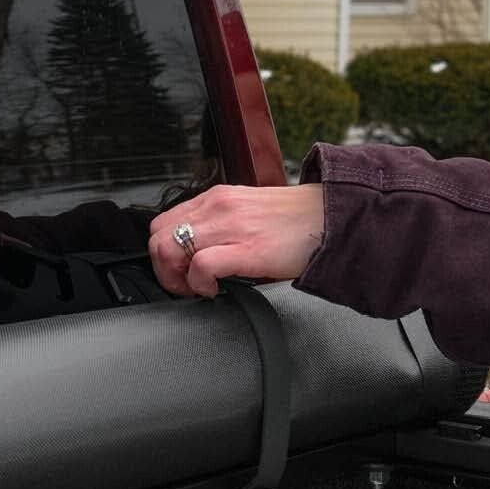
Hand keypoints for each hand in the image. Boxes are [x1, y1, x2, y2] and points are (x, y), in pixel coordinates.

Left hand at [148, 183, 325, 297]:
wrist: (331, 219)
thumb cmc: (294, 223)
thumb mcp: (246, 214)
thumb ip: (218, 226)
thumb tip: (194, 253)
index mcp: (216, 199)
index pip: (162, 223)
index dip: (162, 253)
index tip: (177, 271)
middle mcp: (219, 207)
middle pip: (158, 238)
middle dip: (163, 269)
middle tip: (183, 285)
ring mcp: (232, 226)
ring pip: (171, 249)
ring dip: (177, 278)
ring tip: (197, 289)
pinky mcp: (248, 249)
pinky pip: (201, 265)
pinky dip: (199, 284)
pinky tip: (213, 289)